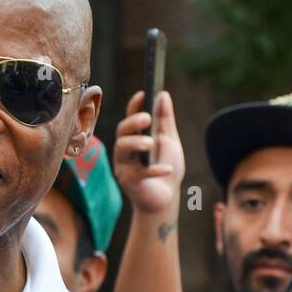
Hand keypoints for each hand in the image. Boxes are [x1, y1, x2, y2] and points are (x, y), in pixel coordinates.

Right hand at [113, 90, 185, 214]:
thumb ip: (165, 119)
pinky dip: (154, 170)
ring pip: (122, 148)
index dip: (134, 105)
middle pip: (122, 131)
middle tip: (146, 118)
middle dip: (132, 123)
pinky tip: (167, 169)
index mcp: (135, 136)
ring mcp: (124, 164)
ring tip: (150, 144)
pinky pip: (138, 172)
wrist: (167, 196)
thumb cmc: (166, 166)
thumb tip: (162, 95)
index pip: (131, 117)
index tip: (142, 94)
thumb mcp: (169, 140)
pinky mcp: (129, 181)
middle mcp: (126, 149)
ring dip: (136, 143)